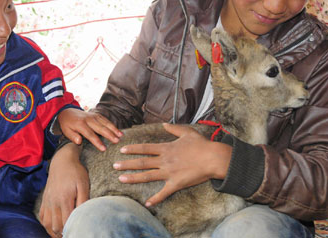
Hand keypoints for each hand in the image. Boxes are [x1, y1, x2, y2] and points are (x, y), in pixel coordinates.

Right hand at [39, 143, 88, 236]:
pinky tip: (53, 226)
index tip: (78, 232)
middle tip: (72, 234)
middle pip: (55, 226)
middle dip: (63, 233)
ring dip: (53, 232)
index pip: (66, 222)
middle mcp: (53, 202)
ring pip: (46, 224)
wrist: (62, 160)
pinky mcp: (44, 199)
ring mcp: (47, 201)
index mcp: (65, 199)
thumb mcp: (84, 184)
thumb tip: (85, 215)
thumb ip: (84, 200)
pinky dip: (46, 224)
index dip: (72, 230)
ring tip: (62, 234)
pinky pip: (41, 216)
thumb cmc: (76, 172)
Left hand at [57, 108, 121, 150]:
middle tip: (117, 141)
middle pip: (100, 128)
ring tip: (121, 136)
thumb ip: (72, 136)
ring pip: (105, 123)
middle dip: (109, 135)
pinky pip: (105, 120)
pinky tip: (118, 130)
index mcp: (80, 124)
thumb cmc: (67, 124)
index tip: (104, 149)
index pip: (90, 134)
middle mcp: (88, 119)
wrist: (67, 111)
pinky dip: (112, 125)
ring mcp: (93, 116)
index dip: (97, 142)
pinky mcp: (96, 115)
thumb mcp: (66, 131)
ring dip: (113, 129)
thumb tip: (79, 141)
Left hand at [114, 123, 231, 206]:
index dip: (132, 149)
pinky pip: (164, 192)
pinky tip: (147, 203)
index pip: (145, 148)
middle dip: (126, 164)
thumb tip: (164, 124)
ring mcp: (169, 172)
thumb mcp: (186, 132)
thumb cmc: (201, 144)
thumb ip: (173, 128)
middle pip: (141, 162)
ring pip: (147, 176)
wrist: (213, 158)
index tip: (122, 150)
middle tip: (114, 166)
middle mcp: (164, 160)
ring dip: (133, 178)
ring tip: (120, 179)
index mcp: (166, 148)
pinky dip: (155, 199)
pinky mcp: (176, 183)